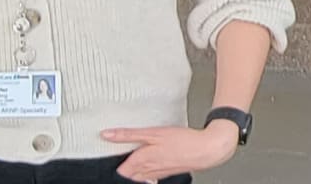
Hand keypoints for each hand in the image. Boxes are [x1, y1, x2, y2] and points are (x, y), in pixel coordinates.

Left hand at [102, 122, 239, 181]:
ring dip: (131, 172)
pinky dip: (144, 171)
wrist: (206, 150)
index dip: (111, 167)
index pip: (119, 172)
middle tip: (113, 160)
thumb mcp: (153, 133)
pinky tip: (145, 164)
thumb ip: (128, 134)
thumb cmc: (182, 140)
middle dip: (120, 170)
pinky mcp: (166, 172)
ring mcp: (157, 173)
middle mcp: (148, 170)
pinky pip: (149, 176)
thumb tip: (106, 135)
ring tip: (128, 161)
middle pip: (127, 176)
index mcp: (141, 160)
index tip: (105, 158)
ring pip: (138, 177)